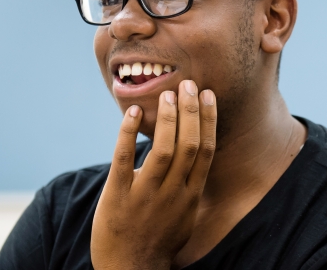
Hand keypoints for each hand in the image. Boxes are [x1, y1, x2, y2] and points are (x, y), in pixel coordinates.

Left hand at [91, 80, 216, 269]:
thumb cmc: (159, 242)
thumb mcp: (185, 216)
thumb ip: (190, 188)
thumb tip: (195, 161)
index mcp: (190, 195)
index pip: (205, 151)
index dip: (208, 120)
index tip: (208, 95)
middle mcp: (172, 193)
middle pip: (189, 145)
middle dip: (190, 111)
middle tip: (189, 84)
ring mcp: (145, 194)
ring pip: (163, 150)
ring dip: (167, 118)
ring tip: (167, 93)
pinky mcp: (118, 196)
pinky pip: (123, 159)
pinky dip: (128, 133)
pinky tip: (133, 112)